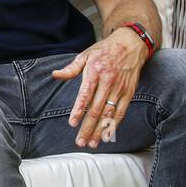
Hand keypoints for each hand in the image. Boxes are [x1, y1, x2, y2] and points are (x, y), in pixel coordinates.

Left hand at [51, 28, 150, 148]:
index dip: (79, 110)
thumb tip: (55, 75)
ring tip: (92, 143)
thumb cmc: (104, 50)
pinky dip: (115, 124)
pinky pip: (122, 111)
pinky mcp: (129, 92)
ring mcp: (120, 88)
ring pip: (109, 113)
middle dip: (88, 127)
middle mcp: (108, 81)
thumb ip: (71, 68)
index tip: (72, 123)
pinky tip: (108, 135)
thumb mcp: (85, 55)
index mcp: (95, 72)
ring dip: (101, 130)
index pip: (85, 95)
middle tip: (80, 141)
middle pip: (97, 109)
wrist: (131, 43)